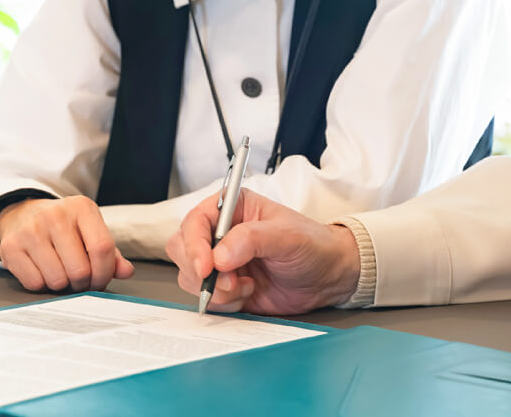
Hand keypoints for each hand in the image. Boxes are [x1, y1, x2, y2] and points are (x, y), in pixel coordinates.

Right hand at [0, 195, 134, 291]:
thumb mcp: (91, 231)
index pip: (102, 248)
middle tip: (80, 280)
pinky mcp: (11, 246)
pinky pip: (34, 283)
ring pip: (57, 279)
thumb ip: (112, 254)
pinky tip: (42, 271)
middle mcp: (56, 215)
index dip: (104, 273)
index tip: (100, 281)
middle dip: (83, 283)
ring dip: (62, 285)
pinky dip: (41, 285)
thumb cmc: (65, 228)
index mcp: (82, 208)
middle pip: (80, 269)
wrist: (24, 214)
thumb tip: (126, 272)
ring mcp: (31, 230)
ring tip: (62, 274)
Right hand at [166, 189, 359, 315]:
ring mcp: (221, 262)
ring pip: (190, 277)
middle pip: (182, 249)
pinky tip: (249, 293)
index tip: (206, 266)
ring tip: (246, 285)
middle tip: (230, 280)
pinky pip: (206, 298)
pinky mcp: (225, 287)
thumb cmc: (312, 245)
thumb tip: (219, 256)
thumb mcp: (286, 236)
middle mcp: (220, 233)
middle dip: (201, 270)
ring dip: (215, 288)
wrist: (329, 277)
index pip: (194, 221)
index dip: (193, 244)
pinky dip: (223, 302)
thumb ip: (252, 240)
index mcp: (231, 208)